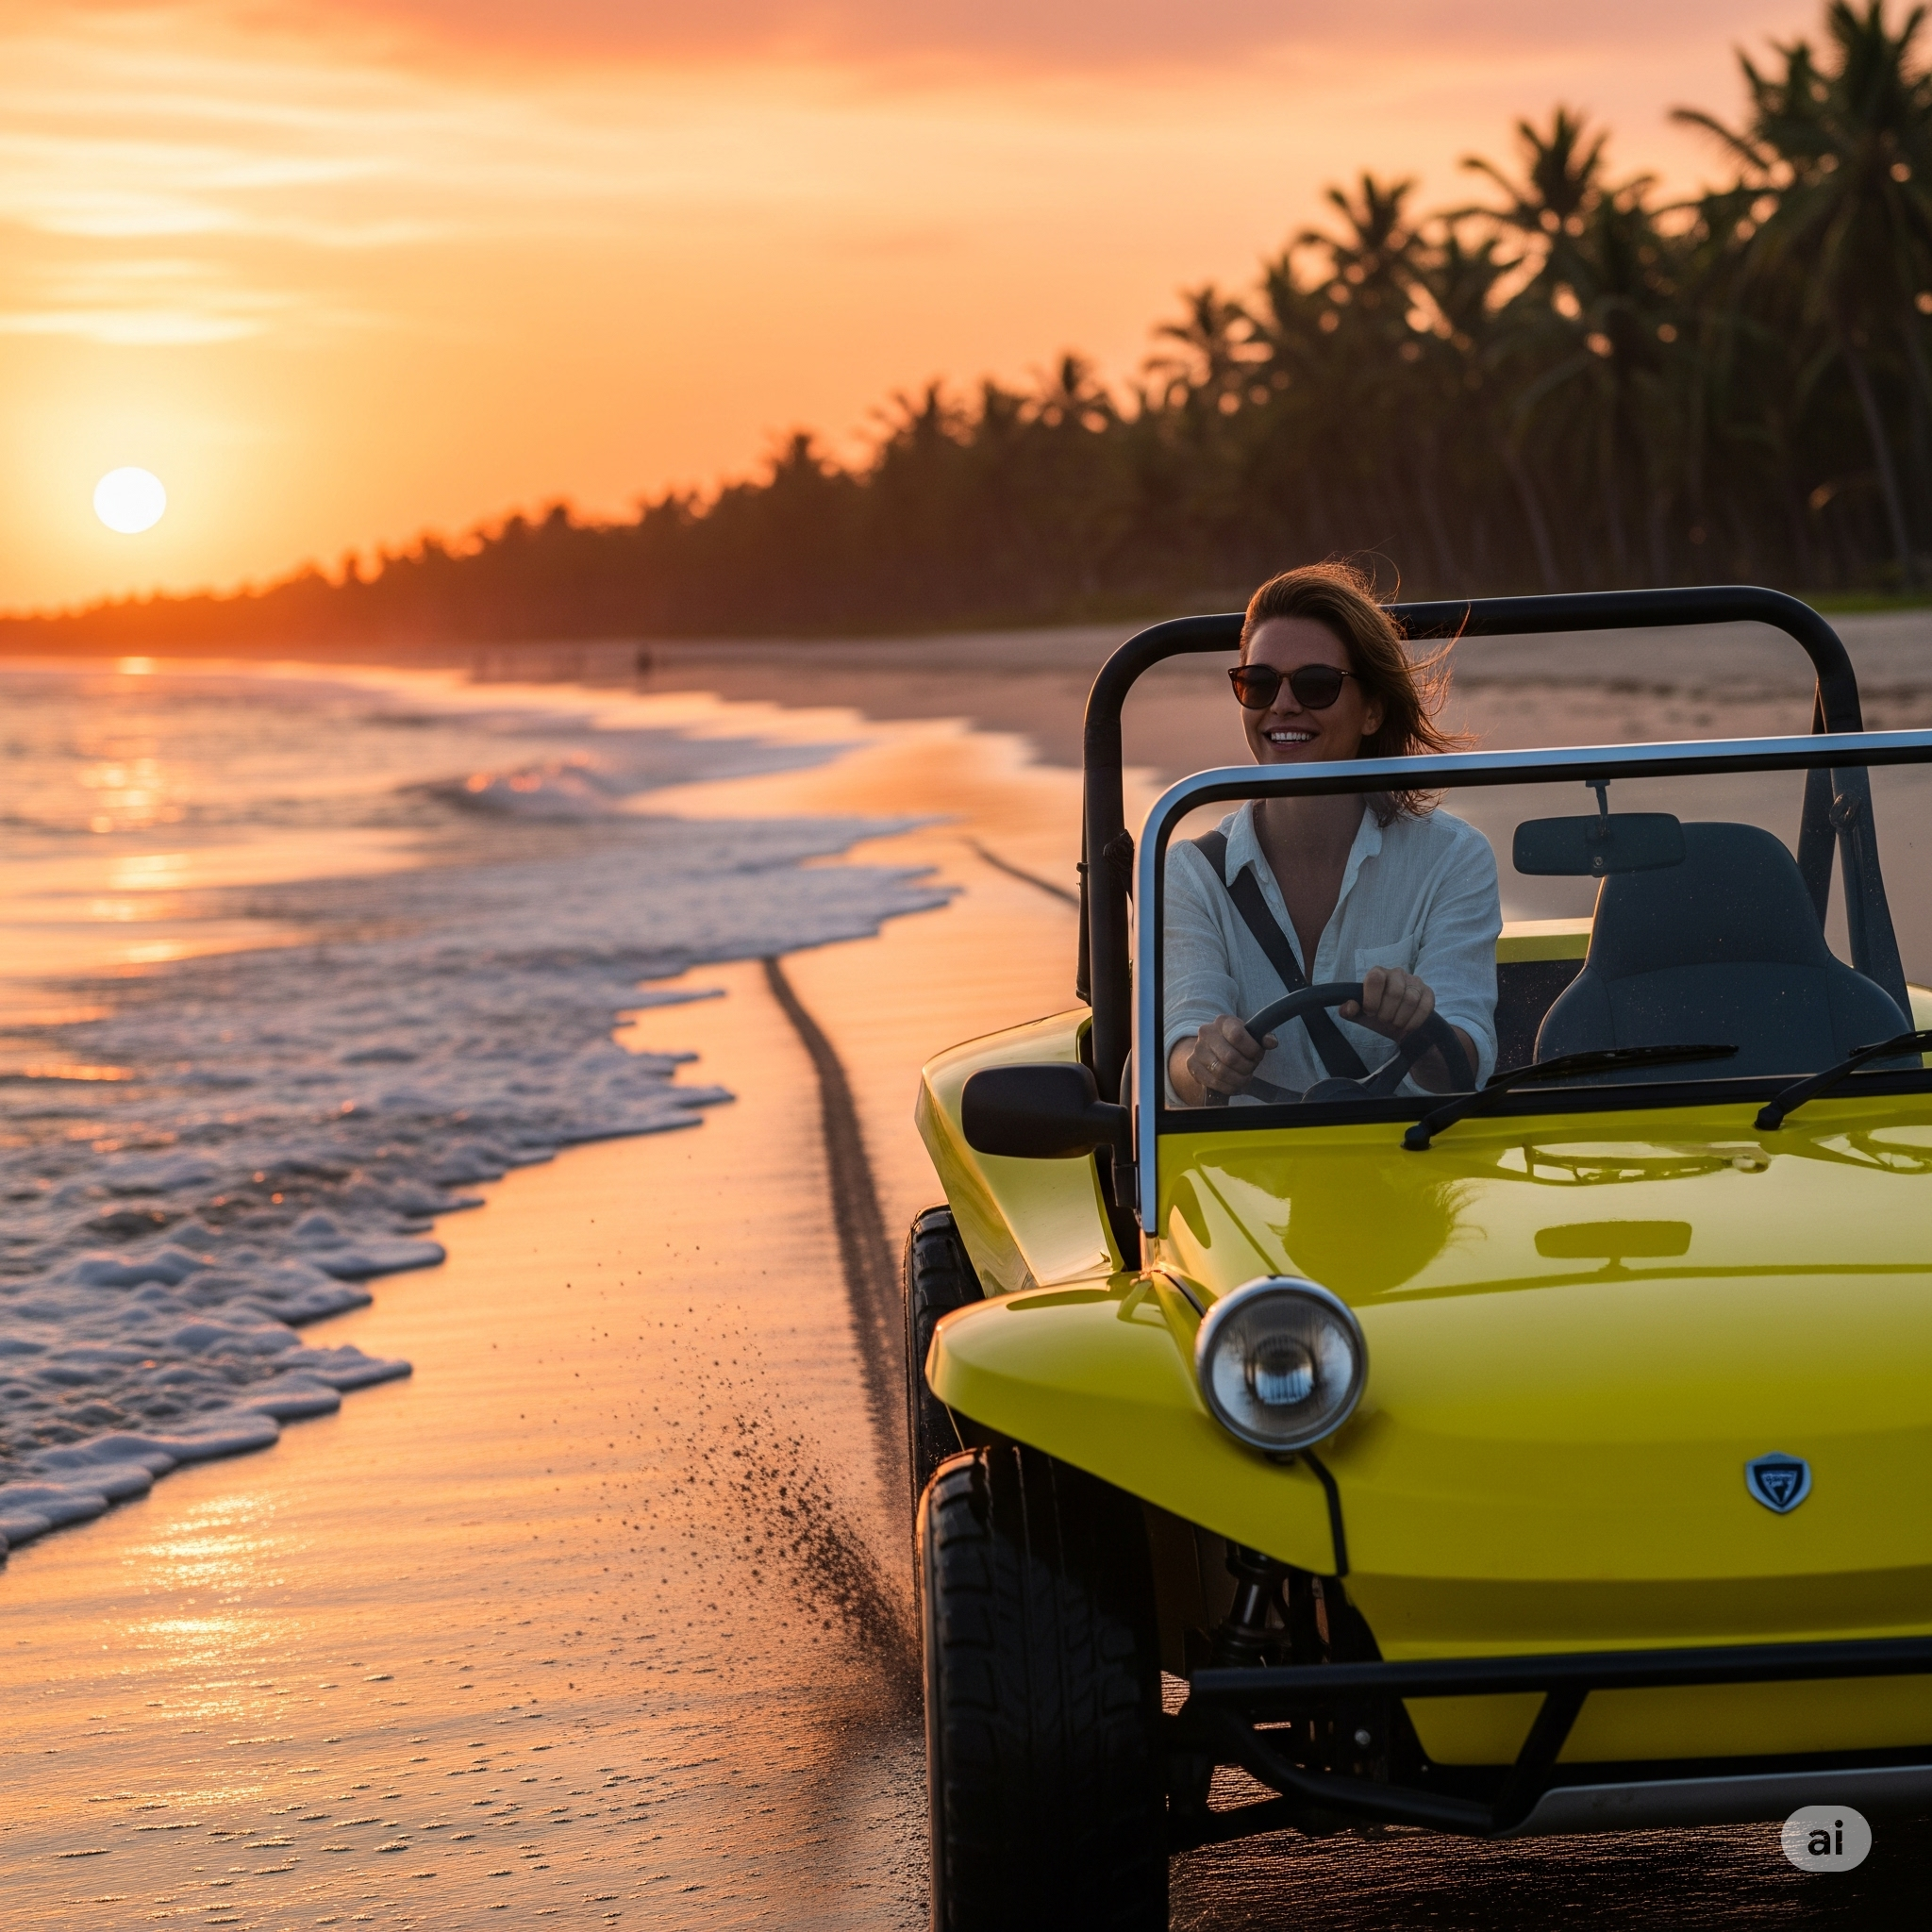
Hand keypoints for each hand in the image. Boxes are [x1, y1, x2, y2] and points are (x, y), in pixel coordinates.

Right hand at [1170, 1014, 1276, 1105]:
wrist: (1211, 1047)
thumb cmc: (1236, 1042)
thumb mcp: (1250, 1036)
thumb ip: (1262, 1038)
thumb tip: (1271, 1042)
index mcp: (1223, 1021)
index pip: (1238, 1035)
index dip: (1252, 1049)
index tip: (1257, 1055)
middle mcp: (1207, 1032)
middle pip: (1230, 1057)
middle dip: (1247, 1067)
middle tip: (1252, 1068)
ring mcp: (1197, 1049)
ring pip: (1222, 1072)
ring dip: (1239, 1079)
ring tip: (1245, 1077)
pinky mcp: (1192, 1065)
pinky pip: (1214, 1082)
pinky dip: (1229, 1087)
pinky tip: (1236, 1083)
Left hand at [1339, 967, 1475, 1092]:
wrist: (1397, 1025)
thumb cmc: (1376, 1015)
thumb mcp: (1359, 1014)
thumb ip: (1349, 1010)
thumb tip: (1348, 1007)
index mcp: (1377, 973)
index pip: (1376, 977)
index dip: (1372, 998)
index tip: (1370, 1012)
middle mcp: (1397, 973)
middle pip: (1395, 992)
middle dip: (1387, 1013)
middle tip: (1384, 1020)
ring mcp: (1414, 981)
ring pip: (1411, 999)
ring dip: (1401, 1018)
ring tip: (1395, 1024)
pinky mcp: (1428, 992)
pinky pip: (1425, 1006)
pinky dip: (1415, 1021)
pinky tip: (1408, 1027)